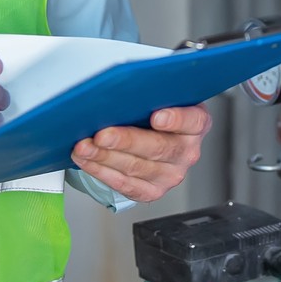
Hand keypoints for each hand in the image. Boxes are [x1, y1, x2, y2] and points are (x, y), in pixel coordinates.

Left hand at [71, 105, 211, 203]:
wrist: (153, 141)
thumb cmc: (153, 114)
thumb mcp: (159, 99)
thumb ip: (149, 96)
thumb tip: (117, 91)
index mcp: (195, 124)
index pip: (193, 121)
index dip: (176, 119)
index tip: (157, 117)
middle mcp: (187, 152)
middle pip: (159, 148)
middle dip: (126, 141)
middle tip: (102, 135)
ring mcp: (171, 174)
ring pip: (137, 168)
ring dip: (105, 157)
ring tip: (84, 147)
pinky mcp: (152, 191)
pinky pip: (125, 184)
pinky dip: (101, 172)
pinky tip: (87, 161)